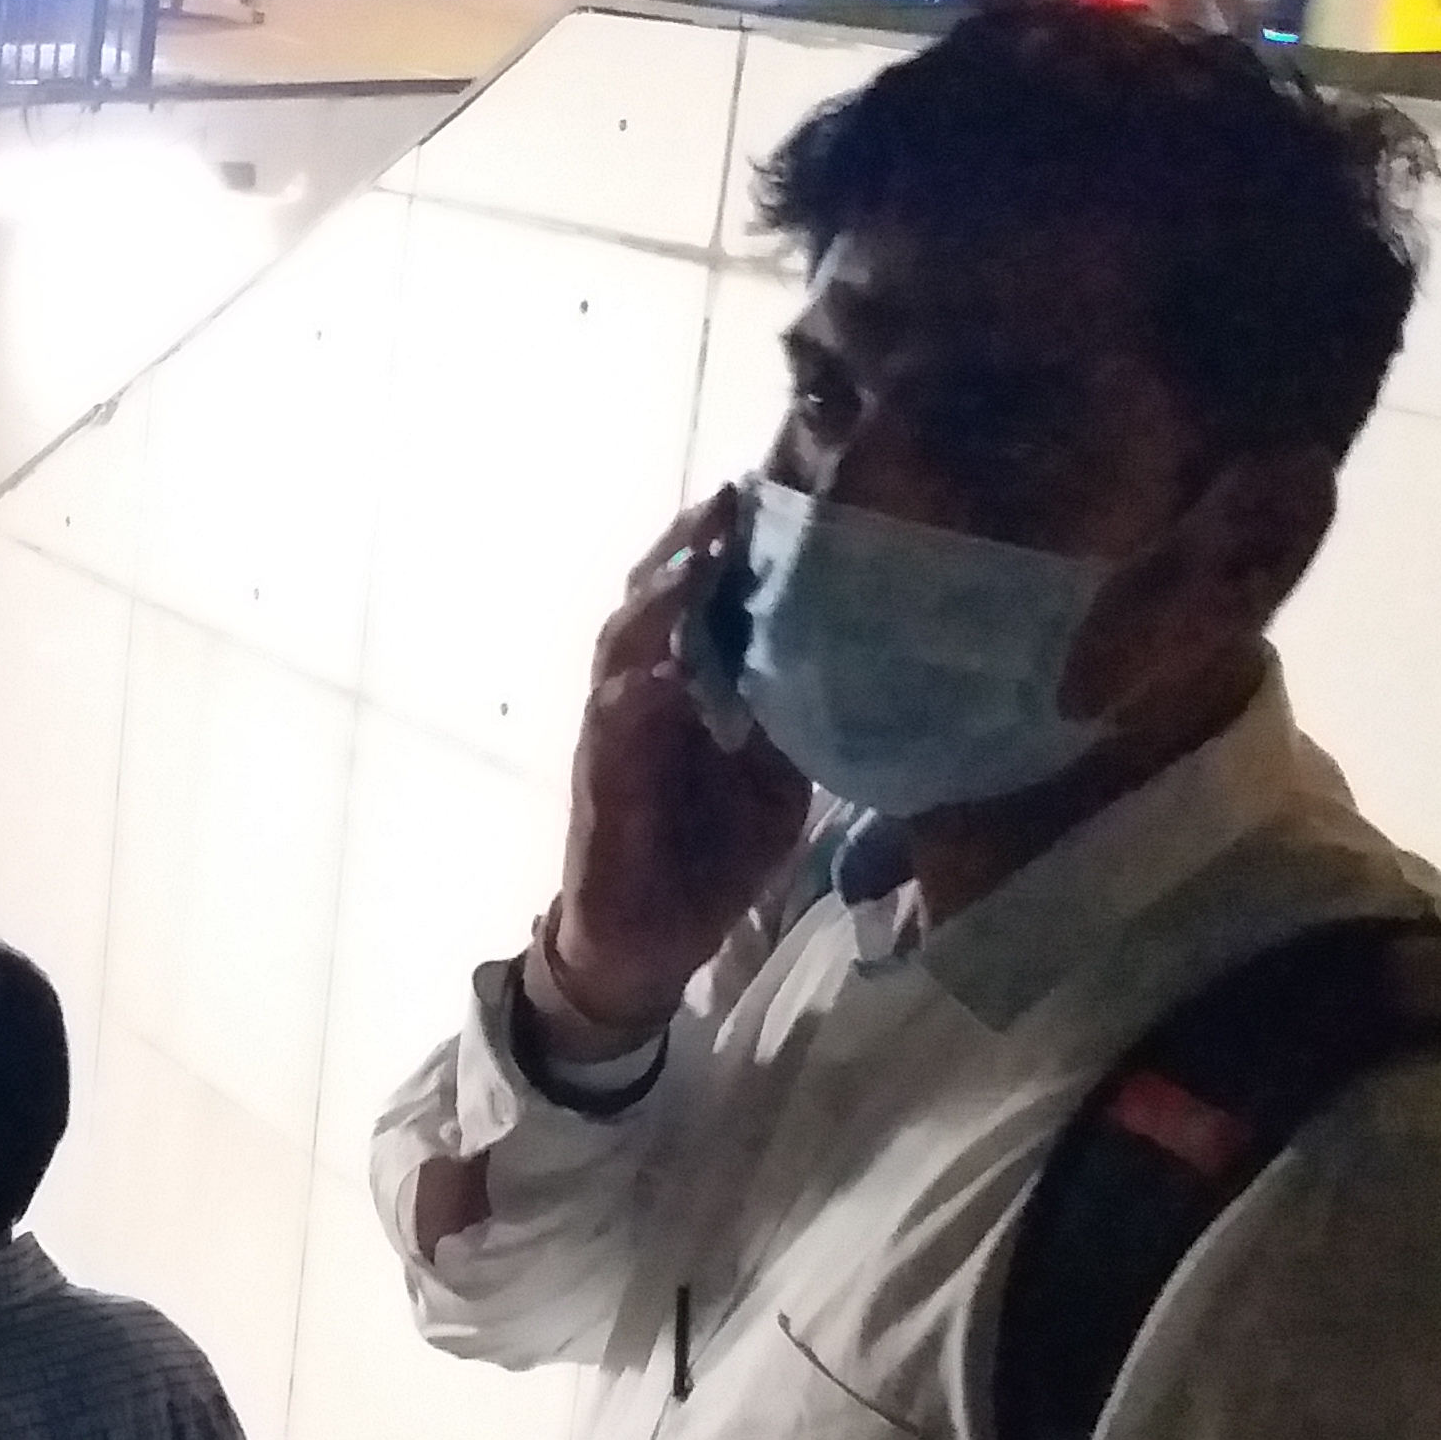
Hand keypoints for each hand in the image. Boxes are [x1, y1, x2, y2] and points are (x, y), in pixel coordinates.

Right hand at [538, 488, 807, 1040]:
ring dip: (655, 604)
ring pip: (621, 650)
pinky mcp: (598, 785)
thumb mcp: (776, 784)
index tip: (765, 494)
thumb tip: (842, 662)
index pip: (699, 600)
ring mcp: (614, 737)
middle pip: (650, 601)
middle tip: (729, 501)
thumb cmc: (709, 858)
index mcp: (687, 688)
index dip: (723, 548)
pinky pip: (610, 730)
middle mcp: (643, 697)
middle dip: (685, 548)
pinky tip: (663, 677)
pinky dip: (634, 699)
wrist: (649, 945)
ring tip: (693, 563)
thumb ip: (789, 723)